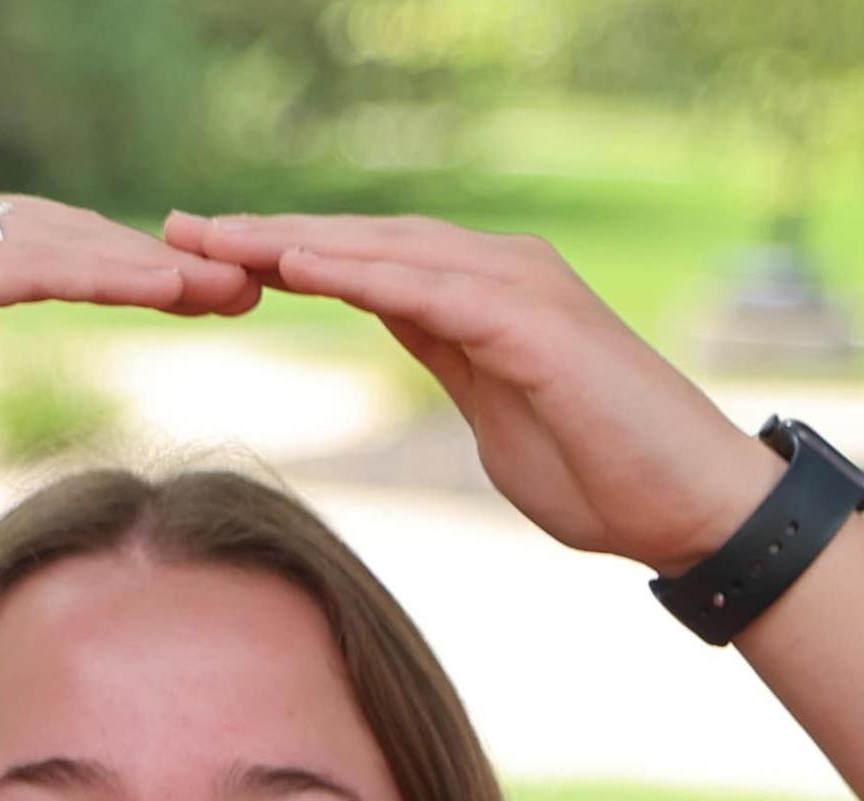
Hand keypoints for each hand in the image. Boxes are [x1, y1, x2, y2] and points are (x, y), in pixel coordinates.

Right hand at [0, 190, 262, 488]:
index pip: (44, 245)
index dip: (124, 266)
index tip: (196, 294)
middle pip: (68, 232)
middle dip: (160, 260)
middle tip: (248, 284)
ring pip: (62, 241)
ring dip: (154, 267)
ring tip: (233, 289)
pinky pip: (30, 267)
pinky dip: (105, 276)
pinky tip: (167, 294)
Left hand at [158, 214, 777, 567]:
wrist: (690, 507)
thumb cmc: (601, 471)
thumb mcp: (492, 403)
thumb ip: (446, 355)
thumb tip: (401, 327)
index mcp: (480, 296)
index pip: (362, 262)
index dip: (279, 254)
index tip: (199, 256)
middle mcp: (499, 273)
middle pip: (360, 241)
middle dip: (264, 235)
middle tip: (173, 229)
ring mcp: (522, 291)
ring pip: (386, 252)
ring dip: (295, 243)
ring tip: (212, 240)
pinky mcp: (538, 327)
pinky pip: (432, 292)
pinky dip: (363, 274)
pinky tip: (298, 268)